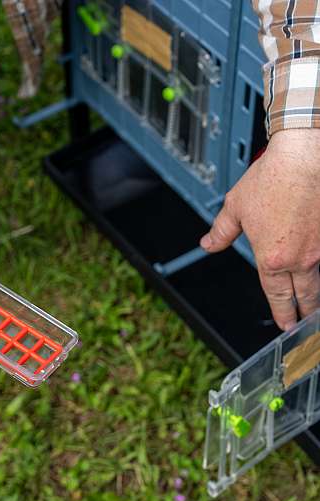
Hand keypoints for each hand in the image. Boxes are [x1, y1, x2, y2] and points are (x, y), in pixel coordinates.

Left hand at [200, 129, 319, 329]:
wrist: (305, 157)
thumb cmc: (272, 179)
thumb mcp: (234, 208)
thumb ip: (221, 232)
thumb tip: (208, 244)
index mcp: (273, 258)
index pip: (277, 295)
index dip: (281, 313)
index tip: (284, 325)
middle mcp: (301, 257)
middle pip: (307, 294)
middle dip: (304, 310)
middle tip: (303, 322)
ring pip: (319, 275)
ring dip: (315, 288)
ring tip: (312, 299)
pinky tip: (316, 264)